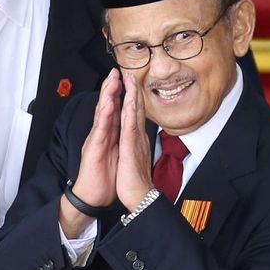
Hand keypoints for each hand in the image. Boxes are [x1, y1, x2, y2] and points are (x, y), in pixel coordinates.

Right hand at [68, 70, 121, 207]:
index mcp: (108, 135)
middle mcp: (101, 134)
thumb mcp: (116, 155)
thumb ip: (120, 141)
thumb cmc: (104, 178)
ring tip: (111, 80)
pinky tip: (108, 104)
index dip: (119, 95)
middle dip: (111, 88)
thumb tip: (127, 132)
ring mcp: (96, 140)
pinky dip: (104, 116)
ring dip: (106, 96)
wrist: (93, 196)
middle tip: (115, 71)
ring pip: (102, 114)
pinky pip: (100, 129)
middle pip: (106, 107)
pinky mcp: (94, 148)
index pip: (114, 111)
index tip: (125, 80)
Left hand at [115, 71, 153, 209]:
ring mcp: (136, 141)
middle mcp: (138, 137)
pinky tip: (130, 101)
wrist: (140, 197)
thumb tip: (138, 139)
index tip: (130, 83)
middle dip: (133, 90)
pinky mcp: (132, 149)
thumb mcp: (135, 159)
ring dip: (133, 95)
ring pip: (135, 114)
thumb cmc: (136, 181)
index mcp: (136, 139)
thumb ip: (137, 146)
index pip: (134, 115)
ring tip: (131, 79)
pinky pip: (130, 128)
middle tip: (131, 72)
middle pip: (136, 109)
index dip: (132, 98)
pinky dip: (130, 113)